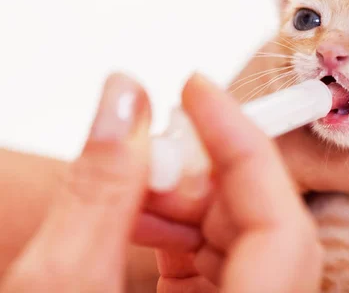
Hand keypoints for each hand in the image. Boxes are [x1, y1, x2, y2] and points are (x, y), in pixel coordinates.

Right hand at [0, 73, 322, 292]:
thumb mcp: (54, 292)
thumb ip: (98, 189)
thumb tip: (124, 96)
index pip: (281, 227)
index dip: (244, 145)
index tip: (198, 89)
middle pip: (267, 228)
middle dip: (207, 173)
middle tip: (148, 145)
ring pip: (246, 241)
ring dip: (192, 200)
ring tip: (130, 189)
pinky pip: (222, 263)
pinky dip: (185, 230)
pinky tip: (138, 218)